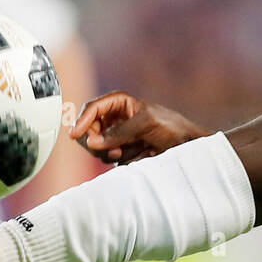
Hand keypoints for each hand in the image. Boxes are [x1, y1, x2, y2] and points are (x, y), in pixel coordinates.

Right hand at [68, 91, 209, 164]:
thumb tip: (93, 141)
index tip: (76, 135)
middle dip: (100, 142)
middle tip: (116, 150)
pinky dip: (124, 159)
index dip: (82, 121)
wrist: (186, 145)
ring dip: (115, 152)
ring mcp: (116, 136)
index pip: (92, 109)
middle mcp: (114, 118)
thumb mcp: (145, 124)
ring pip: (98, 148)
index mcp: (118, 102)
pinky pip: (111, 159)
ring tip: (137, 148)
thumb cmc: (170, 126)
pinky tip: (141, 154)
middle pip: (89, 131)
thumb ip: (118, 132)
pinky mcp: (121, 151)